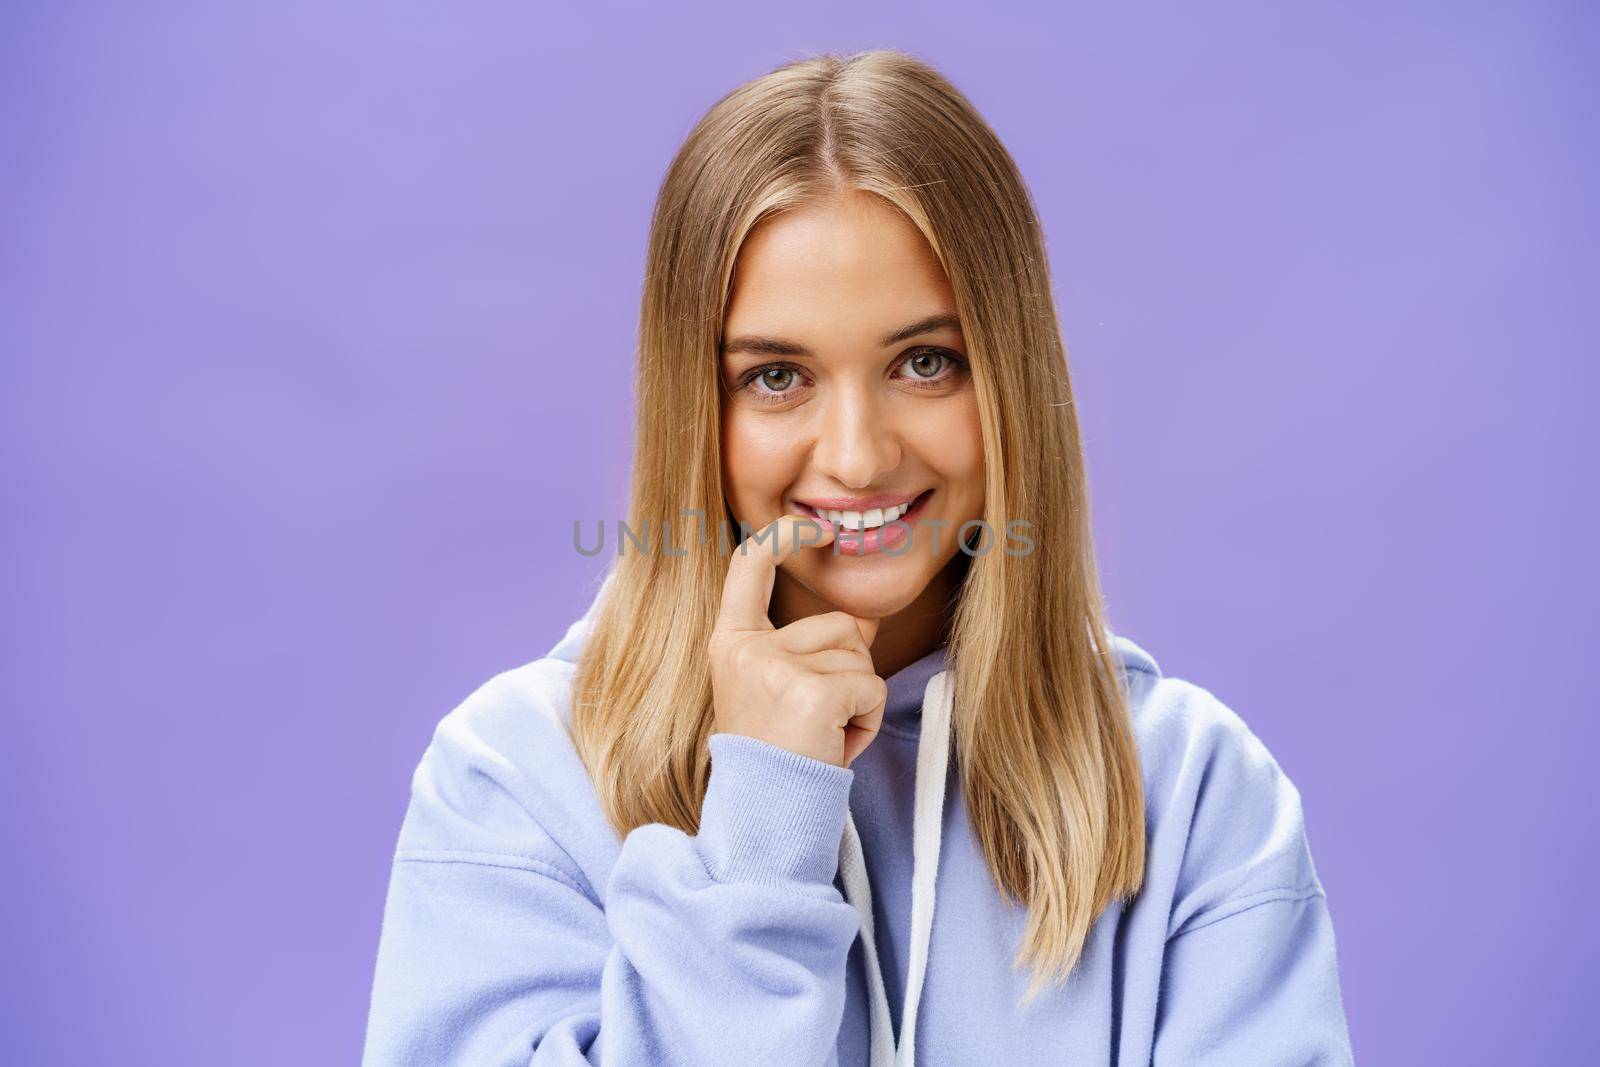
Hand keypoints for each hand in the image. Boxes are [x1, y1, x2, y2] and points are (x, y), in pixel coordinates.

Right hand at [709, 513, 885, 767]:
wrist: (764, 817)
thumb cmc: (775, 758)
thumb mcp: (784, 692)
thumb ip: (816, 650)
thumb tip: (865, 622)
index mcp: (731, 643)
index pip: (749, 563)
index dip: (784, 535)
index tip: (816, 527)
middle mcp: (747, 649)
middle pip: (841, 625)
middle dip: (850, 670)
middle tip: (818, 722)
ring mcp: (776, 669)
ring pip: (861, 656)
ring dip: (859, 698)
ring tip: (824, 735)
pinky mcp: (811, 694)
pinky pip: (871, 687)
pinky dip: (867, 720)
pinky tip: (836, 746)